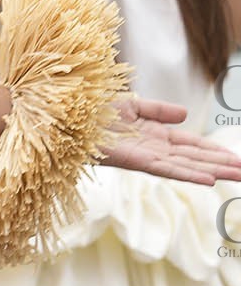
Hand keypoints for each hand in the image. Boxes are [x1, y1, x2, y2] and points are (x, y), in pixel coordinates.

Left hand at [100, 96, 240, 183]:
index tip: (236, 158)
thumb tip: (185, 115)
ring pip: (186, 166)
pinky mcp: (133, 161)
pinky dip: (188, 174)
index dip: (213, 152)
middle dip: (221, 165)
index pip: (190, 146)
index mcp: (151, 136)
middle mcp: (151, 149)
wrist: (62, 115)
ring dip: (213, 171)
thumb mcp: (130, 105)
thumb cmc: (89, 110)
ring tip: (240, 176)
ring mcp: (144, 156)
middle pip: (193, 158)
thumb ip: (157, 110)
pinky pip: (166, 169)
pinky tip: (209, 180)